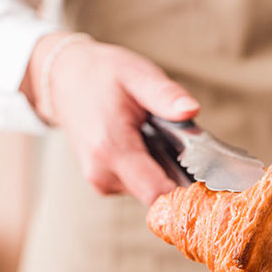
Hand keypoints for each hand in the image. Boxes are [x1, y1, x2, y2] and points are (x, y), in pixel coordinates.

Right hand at [21, 31, 199, 203]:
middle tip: (186, 148)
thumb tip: (191, 109)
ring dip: (164, 172)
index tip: (208, 181)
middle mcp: (103, 173)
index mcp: (111, 148)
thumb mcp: (137, 74)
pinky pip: (139, 186)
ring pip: (150, 193)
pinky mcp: (104, 184)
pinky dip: (150, 171)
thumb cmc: (101, 74)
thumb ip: (165, 95)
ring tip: (160, 140)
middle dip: (179, 178)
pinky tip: (147, 146)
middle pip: (158, 196)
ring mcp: (101, 182)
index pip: (158, 194)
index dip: (187, 193)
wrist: (63, 79)